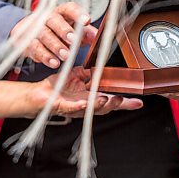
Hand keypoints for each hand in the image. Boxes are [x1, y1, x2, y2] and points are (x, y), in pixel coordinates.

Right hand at [10, 3, 97, 68]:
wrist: (30, 34)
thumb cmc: (58, 31)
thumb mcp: (73, 31)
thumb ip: (85, 33)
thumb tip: (97, 36)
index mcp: (62, 12)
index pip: (70, 8)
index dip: (78, 13)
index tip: (87, 20)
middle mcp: (48, 18)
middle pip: (54, 20)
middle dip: (64, 30)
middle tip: (73, 40)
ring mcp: (36, 29)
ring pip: (44, 35)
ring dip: (56, 46)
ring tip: (65, 56)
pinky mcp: (28, 42)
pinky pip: (36, 48)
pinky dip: (46, 56)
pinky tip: (54, 63)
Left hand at [26, 67, 143, 117]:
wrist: (40, 94)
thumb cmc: (59, 87)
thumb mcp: (78, 75)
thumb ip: (91, 73)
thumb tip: (103, 68)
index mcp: (91, 97)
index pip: (111, 100)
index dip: (125, 103)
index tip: (138, 103)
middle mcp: (86, 105)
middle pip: (105, 108)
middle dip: (116, 105)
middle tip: (123, 100)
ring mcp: (75, 108)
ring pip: (91, 109)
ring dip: (100, 105)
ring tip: (108, 99)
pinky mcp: (63, 107)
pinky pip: (72, 108)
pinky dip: (80, 106)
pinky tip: (85, 103)